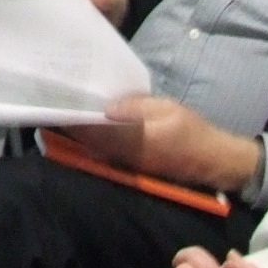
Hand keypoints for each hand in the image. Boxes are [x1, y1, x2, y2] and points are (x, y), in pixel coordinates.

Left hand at [76, 97, 259, 193]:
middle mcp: (124, 156)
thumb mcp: (168, 109)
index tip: (59, 103)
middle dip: (72, 125)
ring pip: (95, 148)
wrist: (211, 160)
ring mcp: (126, 163)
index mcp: (133, 140)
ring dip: (80, 133)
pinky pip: (105, 152)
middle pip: (89, 142)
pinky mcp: (130, 165)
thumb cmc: (192, 130)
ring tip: (67, 110)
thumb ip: (137, 106)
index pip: (96, 131)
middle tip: (57, 103)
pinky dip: (93, 139)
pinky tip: (89, 124)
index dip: (76, 119)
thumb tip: (107, 107)